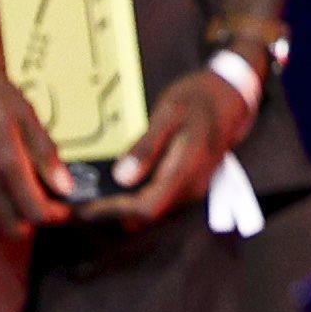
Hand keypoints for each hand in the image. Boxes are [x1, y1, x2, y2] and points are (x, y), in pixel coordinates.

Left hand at [91, 59, 254, 233]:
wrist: (231, 96)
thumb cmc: (198, 99)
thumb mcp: (168, 114)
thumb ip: (146, 147)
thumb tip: (122, 178)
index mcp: (185, 172)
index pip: (146, 208)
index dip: (114, 211)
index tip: (85, 206)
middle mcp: (191, 189)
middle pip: (147, 216)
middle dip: (113, 212)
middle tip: (80, 202)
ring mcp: (192, 189)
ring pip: (153, 211)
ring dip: (123, 207)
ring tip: (92, 195)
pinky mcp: (189, 185)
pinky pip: (160, 200)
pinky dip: (136, 198)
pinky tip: (117, 186)